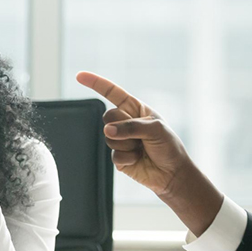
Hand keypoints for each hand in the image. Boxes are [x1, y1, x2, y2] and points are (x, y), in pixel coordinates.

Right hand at [76, 72, 187, 194]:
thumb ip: (131, 127)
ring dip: (127, 144)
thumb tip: (107, 130)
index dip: (96, 83)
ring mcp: (121, 139)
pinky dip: (127, 158)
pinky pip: (113, 154)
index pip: (112, 93)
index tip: (79, 76)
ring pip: (109, 137)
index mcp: (135, 109)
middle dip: (121, 126)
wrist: (172, 174)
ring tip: (142, 148)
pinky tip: (138, 160)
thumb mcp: (155, 129)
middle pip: (108, 117)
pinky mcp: (118, 156)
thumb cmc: (169, 147)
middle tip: (138, 135)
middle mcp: (126, 123)